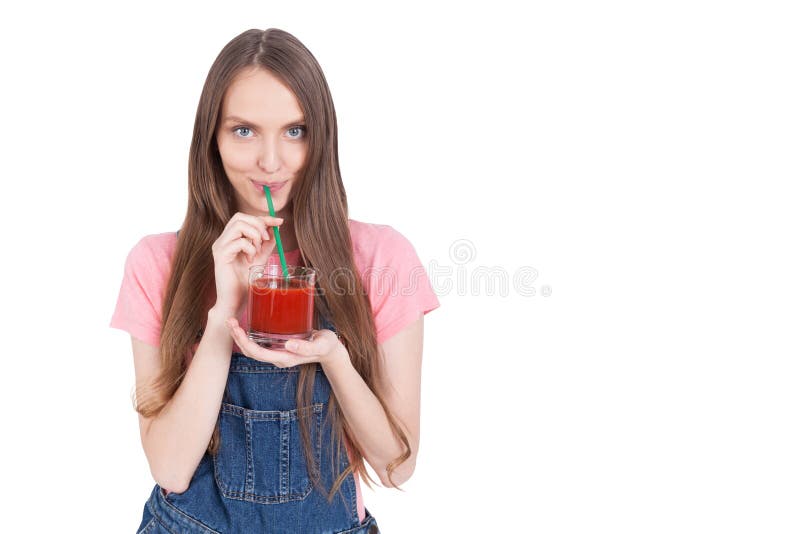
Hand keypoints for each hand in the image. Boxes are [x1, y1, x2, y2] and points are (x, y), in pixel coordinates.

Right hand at [211, 212, 283, 315]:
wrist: (235, 301)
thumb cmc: (245, 281)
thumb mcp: (261, 258)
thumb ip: (266, 243)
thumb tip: (275, 227)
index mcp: (230, 239)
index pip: (245, 218)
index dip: (264, 218)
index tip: (279, 221)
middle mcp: (223, 240)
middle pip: (240, 216)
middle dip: (259, 225)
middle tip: (266, 240)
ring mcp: (220, 247)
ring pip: (239, 225)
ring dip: (254, 236)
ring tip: (256, 252)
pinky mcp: (220, 256)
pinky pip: (239, 242)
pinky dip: (250, 249)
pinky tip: (250, 262)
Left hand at [225, 318, 346, 367]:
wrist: (331, 350)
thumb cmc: (327, 346)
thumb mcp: (321, 345)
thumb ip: (307, 346)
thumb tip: (288, 344)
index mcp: (284, 358)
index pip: (257, 353)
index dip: (244, 342)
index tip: (236, 328)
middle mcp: (277, 357)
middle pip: (250, 351)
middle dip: (237, 337)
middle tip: (229, 320)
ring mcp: (277, 352)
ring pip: (252, 347)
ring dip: (240, 336)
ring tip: (232, 320)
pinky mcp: (278, 345)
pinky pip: (259, 342)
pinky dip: (248, 334)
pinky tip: (246, 322)